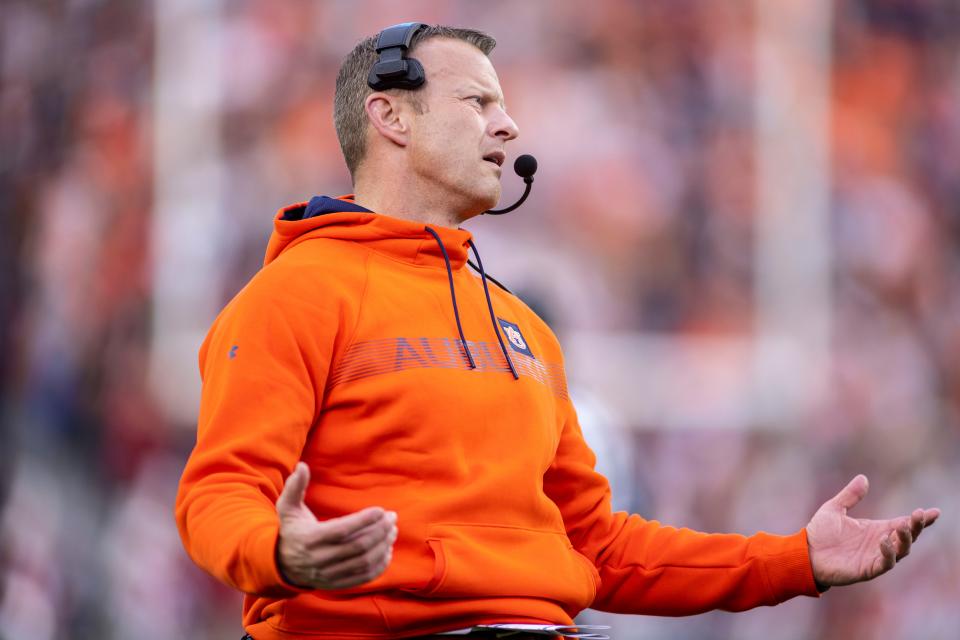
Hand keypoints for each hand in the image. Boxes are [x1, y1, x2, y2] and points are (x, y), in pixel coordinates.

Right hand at [275, 462, 397, 589]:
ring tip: (392, 531)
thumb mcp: (288, 508)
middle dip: (379, 531)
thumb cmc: (291, 530)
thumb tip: (301, 466)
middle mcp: (319, 559)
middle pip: (357, 547)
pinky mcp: (337, 584)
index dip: (364, 520)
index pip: (342, 531)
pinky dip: (379, 566)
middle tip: (392, 518)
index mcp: (309, 539)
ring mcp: (329, 574)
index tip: (381, 510)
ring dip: (382, 546)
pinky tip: (387, 550)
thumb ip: (295, 487)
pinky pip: (363, 578)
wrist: (282, 565)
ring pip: (363, 563)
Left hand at [806, 474, 939, 588]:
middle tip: (921, 515)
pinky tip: (884, 540)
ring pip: (901, 551)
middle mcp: (880, 543)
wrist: (804, 552)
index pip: (903, 523)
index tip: (934, 512)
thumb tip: (863, 478)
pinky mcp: (868, 569)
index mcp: (875, 529)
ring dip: (905, 539)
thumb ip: (850, 495)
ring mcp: (875, 557)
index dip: (920, 520)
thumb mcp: (834, 509)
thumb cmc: (820, 533)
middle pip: (907, 536)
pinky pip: (885, 563)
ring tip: (903, 526)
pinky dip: (888, 553)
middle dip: (916, 527)